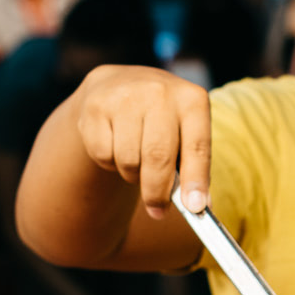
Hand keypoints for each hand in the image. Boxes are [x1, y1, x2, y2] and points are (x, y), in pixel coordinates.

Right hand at [71, 64, 212, 218]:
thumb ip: (193, 167)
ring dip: (132, 175)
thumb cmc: (162, 120)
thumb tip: (199, 207)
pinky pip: (103, 155)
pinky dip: (110, 163)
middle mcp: (159, 93)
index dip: (195, 180)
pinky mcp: (95, 107)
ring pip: (128, 160)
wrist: (120, 84)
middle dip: (157, 192)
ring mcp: (124, 97)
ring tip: (137, 162)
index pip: (197, 146)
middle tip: (157, 211)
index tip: (195, 208)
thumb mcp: (186, 132)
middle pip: (158, 157)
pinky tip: (116, 146)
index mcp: (192, 99)